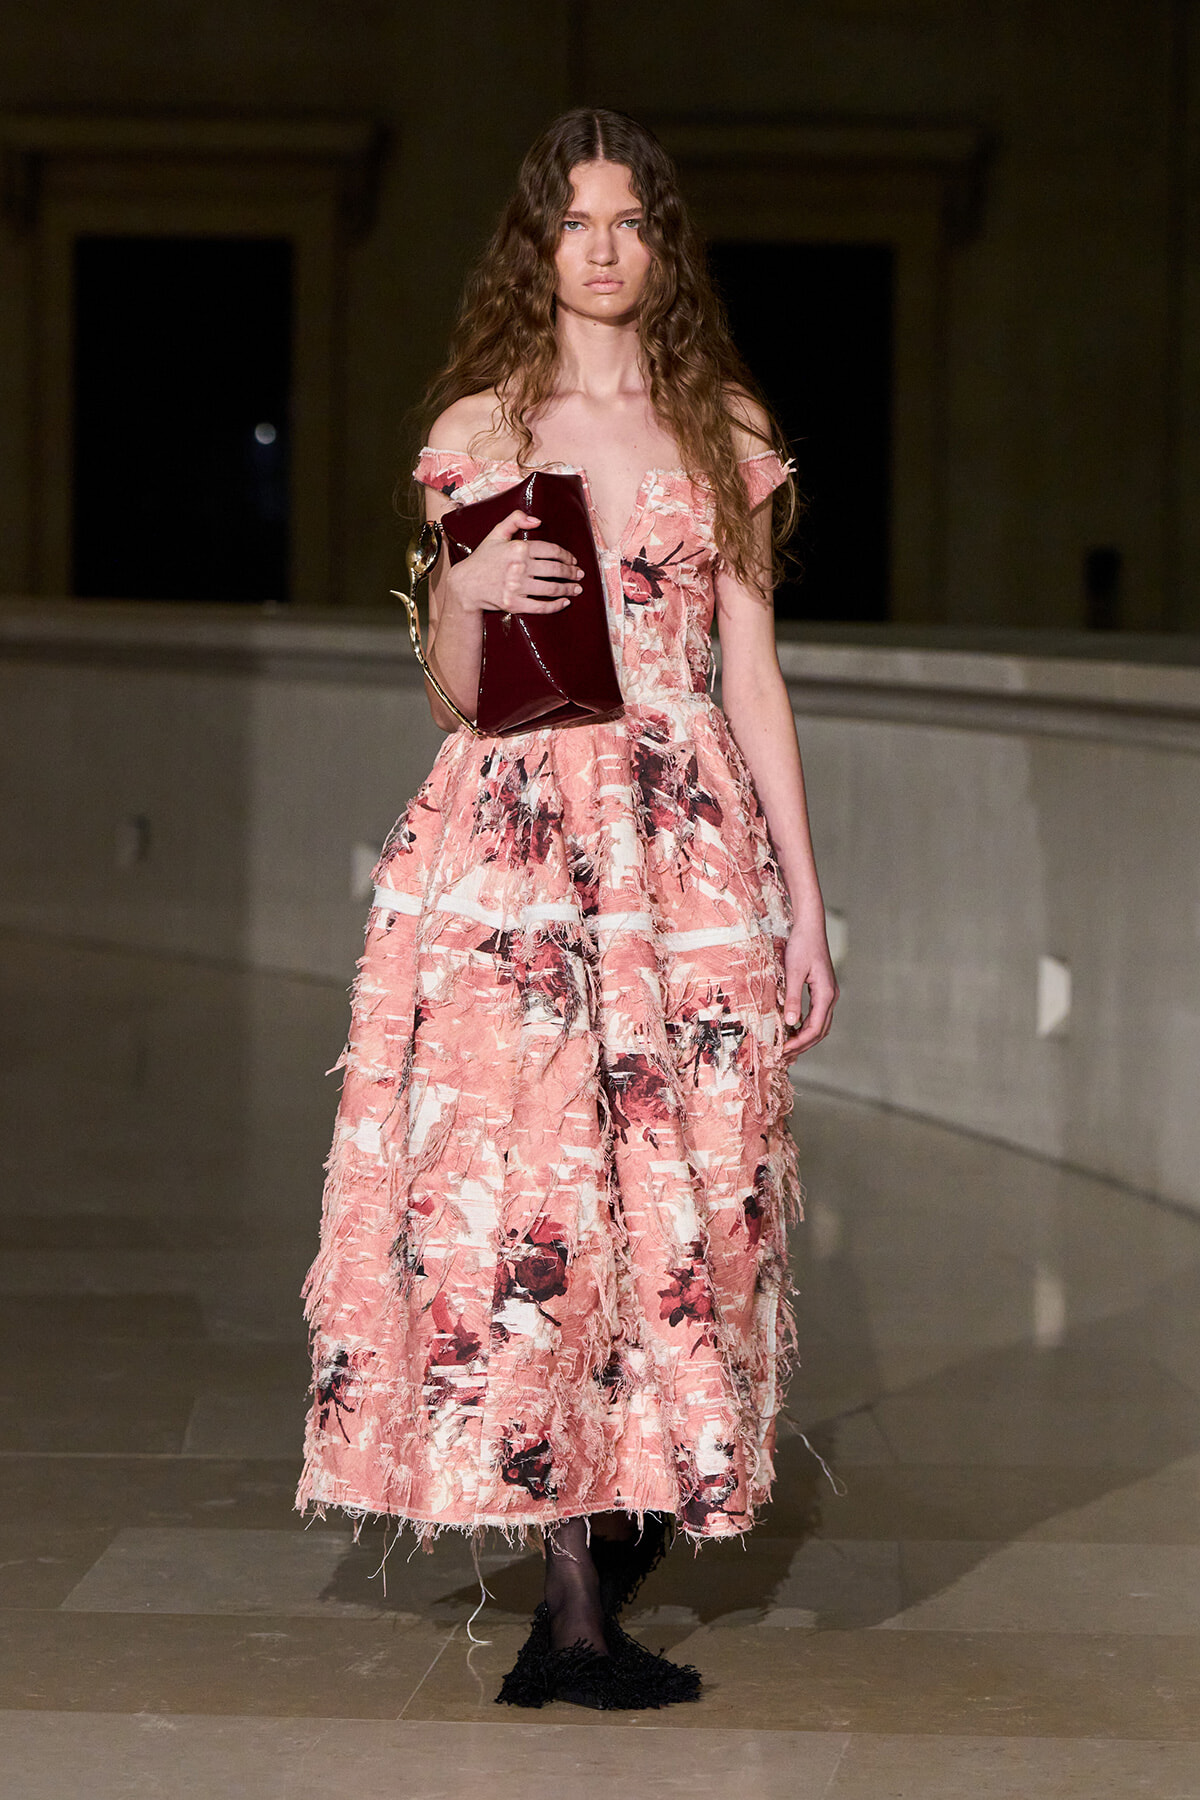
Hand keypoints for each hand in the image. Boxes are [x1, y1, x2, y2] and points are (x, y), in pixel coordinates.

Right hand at [445, 510, 582, 616]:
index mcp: (518, 548)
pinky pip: (541, 606)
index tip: (573, 560)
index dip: (566, 556)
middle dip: (572, 573)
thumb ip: (515, 519)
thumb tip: (538, 520)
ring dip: (568, 588)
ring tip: (577, 588)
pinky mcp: (514, 604)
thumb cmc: (483, 558)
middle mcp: (519, 567)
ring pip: (551, 588)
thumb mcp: (496, 533)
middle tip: (579, 575)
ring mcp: (516, 587)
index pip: (551, 550)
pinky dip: (556, 605)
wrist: (466, 584)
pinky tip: (565, 602)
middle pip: (555, 570)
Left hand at [782, 917, 837, 1059]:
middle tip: (784, 1057)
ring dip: (805, 1039)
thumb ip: (792, 998)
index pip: (815, 1028)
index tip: (782, 1051)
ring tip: (787, 1050)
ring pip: (820, 1025)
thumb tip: (790, 1023)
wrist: (810, 926)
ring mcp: (828, 993)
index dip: (799, 1043)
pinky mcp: (822, 990)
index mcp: (825, 994)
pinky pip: (817, 1015)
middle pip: (820, 1031)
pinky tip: (792, 1030)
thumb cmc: (801, 945)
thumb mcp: (793, 972)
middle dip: (802, 1046)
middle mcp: (831, 996)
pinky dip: (806, 1027)